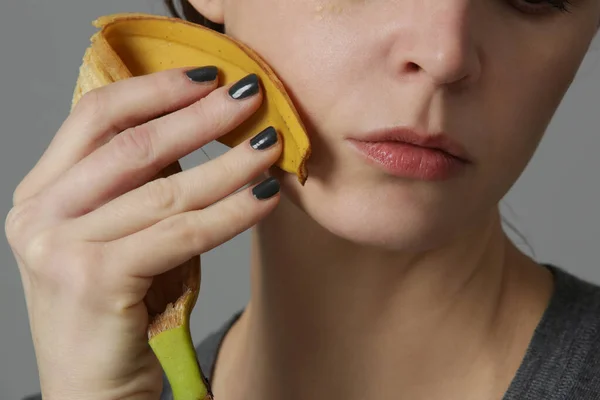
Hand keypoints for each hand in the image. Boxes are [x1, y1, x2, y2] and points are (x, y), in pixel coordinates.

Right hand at [5, 67, 281, 399]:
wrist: (95, 390)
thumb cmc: (117, 311)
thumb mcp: (119, 236)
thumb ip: (139, 187)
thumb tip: (199, 132)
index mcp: (41, 194)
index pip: (94, 117)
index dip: (153, 90)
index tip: (205, 76)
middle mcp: (39, 216)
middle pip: (130, 146)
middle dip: (199, 118)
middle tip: (249, 97)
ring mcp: (59, 248)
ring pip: (163, 191)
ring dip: (226, 165)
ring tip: (268, 146)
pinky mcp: (93, 281)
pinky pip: (179, 233)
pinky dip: (230, 213)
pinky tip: (264, 196)